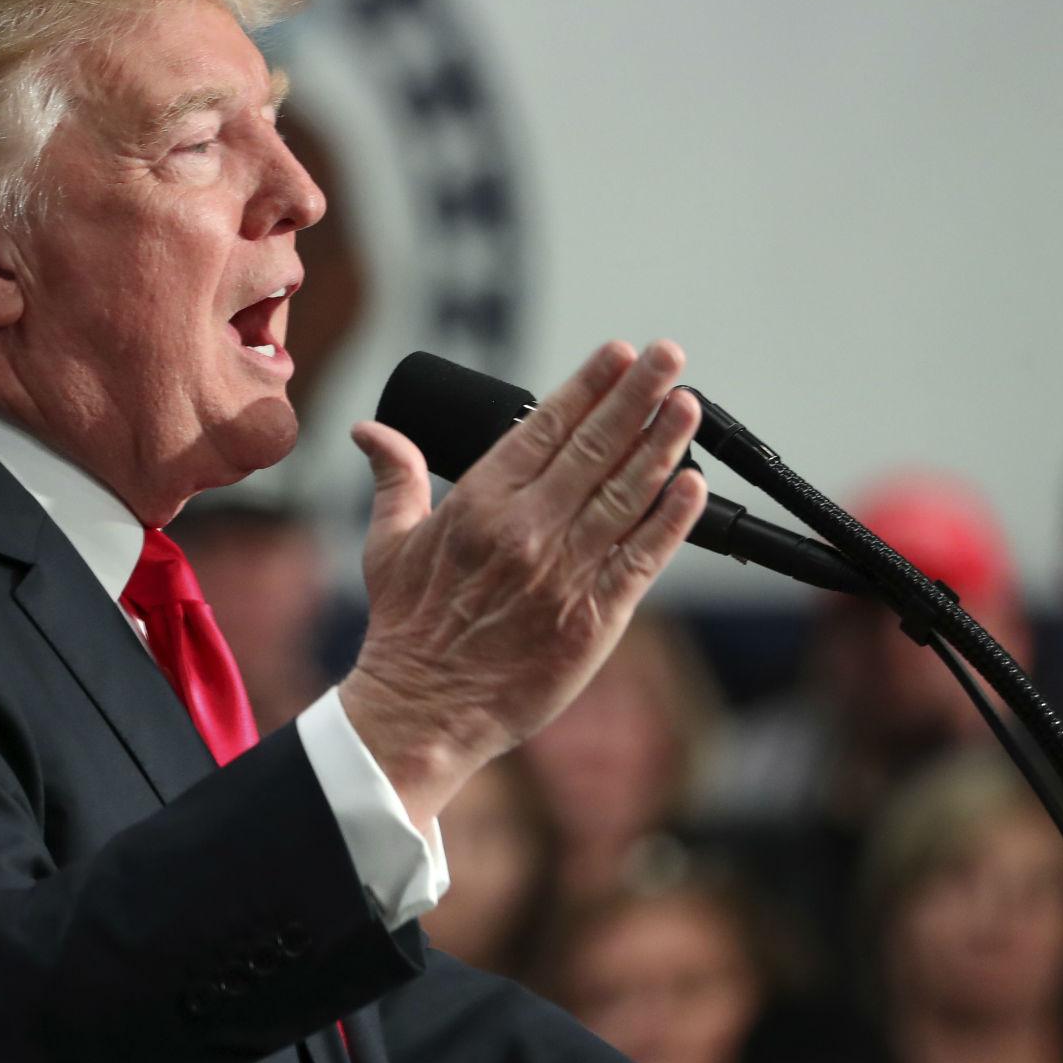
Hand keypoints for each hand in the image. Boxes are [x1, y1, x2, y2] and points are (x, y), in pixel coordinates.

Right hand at [337, 340, 706, 829]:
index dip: (587, 386)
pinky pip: (641, 559)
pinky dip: (670, 521)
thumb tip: (369, 431)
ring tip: (687, 404)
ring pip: (626, 495)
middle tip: (669, 355)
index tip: (618, 353)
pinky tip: (692, 486)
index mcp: (479, 503)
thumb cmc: (406, 628)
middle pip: (594, 448)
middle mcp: (526, 529)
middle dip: (637, 395)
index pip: (544, 428)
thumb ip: (394, 478)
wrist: (424, 709)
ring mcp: (563, 572)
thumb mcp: (388, 543)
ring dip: (662, 445)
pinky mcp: (592, 618)